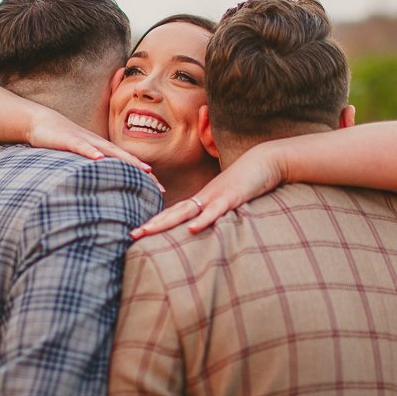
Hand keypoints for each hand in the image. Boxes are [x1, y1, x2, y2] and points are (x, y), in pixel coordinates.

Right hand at [26, 111, 164, 193]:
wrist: (41, 123)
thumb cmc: (62, 143)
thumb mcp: (79, 160)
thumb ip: (91, 171)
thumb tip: (102, 189)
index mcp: (102, 150)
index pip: (127, 164)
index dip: (144, 176)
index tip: (160, 190)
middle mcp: (99, 145)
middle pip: (126, 158)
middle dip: (144, 172)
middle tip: (161, 187)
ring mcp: (86, 141)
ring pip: (110, 151)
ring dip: (127, 161)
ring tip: (144, 170)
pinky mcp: (69, 140)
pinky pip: (82, 146)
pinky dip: (91, 152)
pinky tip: (100, 159)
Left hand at [130, 142, 285, 238]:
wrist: (265, 161)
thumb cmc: (248, 181)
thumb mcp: (230, 200)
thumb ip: (218, 212)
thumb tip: (208, 227)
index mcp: (203, 199)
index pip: (174, 213)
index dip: (156, 223)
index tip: (138, 232)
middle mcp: (204, 197)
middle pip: (173, 213)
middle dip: (152, 225)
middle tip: (131, 235)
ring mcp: (216, 196)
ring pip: (187, 211)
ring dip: (166, 222)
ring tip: (147, 232)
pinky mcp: (232, 197)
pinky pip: (215, 211)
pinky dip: (203, 220)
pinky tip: (191, 229)